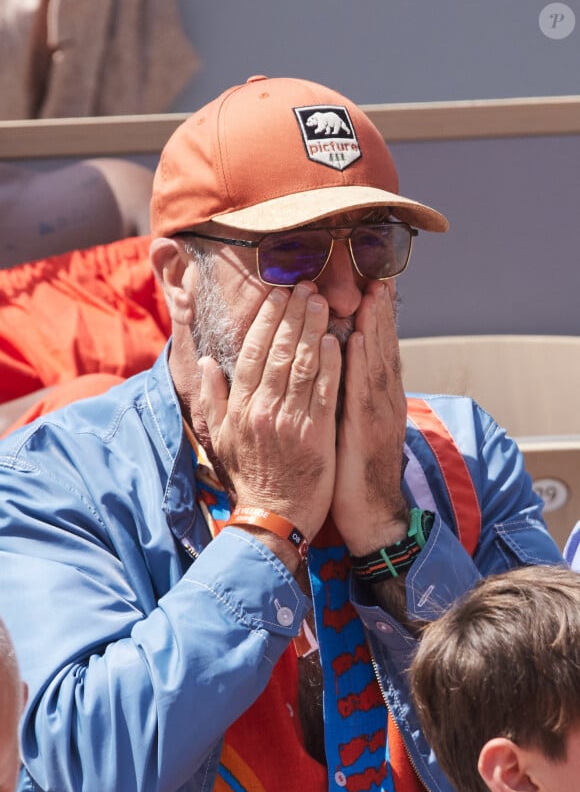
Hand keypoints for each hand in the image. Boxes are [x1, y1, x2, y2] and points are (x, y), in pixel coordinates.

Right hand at [199, 283, 340, 541]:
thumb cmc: (249, 476)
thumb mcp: (219, 438)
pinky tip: (337, 339)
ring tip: (322, 301)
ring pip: (304, 365)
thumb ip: (212, 399)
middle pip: (280, 351)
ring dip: (314, 329)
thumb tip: (206, 364)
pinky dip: (331, 364)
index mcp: (241, 407)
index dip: (267, 320)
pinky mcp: (318, 435)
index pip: (253, 353)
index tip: (277, 294)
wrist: (274, 517)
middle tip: (306, 286)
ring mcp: (292, 421)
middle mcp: (264, 409)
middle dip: (293, 314)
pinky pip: (325, 392)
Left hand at [331, 281, 408, 554]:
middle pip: (382, 349)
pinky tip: (360, 338)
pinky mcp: (368, 431)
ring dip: (376, 326)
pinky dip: (364, 362)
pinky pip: (364, 391)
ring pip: (377, 362)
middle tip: (378, 275)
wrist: (371, 516)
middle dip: (380, 312)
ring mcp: (379, 416)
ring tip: (372, 292)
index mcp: (375, 401)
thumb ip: (344, 399)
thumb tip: (332, 372)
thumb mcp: (349, 430)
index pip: (374, 352)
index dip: (374, 319)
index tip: (370, 286)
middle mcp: (382, 402)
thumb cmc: (352, 473)